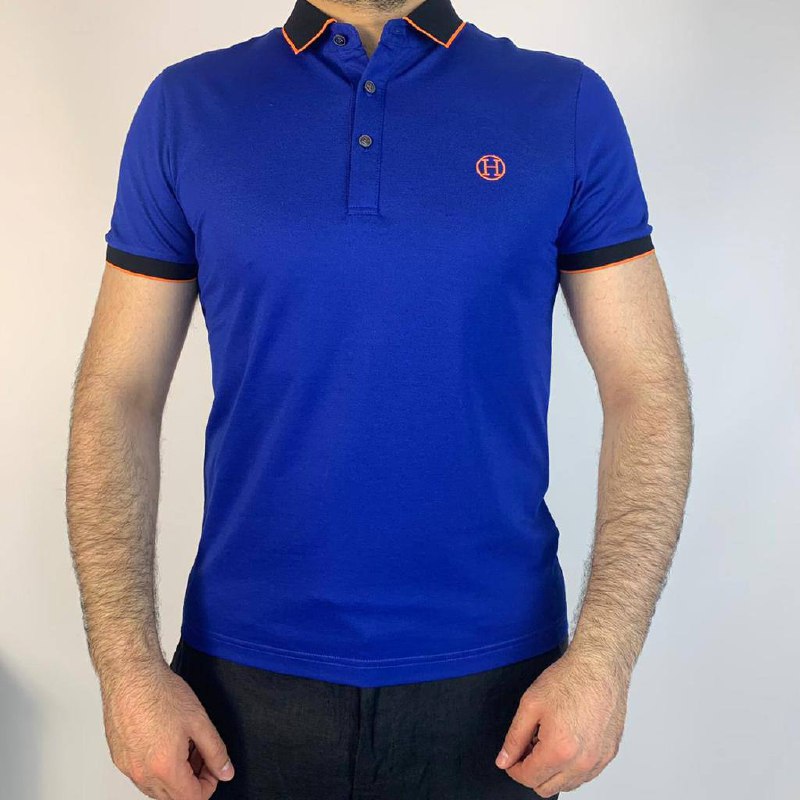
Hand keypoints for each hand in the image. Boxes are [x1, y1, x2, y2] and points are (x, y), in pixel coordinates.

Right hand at [101, 659, 233, 798]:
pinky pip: (141, 775)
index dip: (209, 786)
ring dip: (175, 776)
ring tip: (185, 745)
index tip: (214, 768)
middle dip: (193, 781)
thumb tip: (225, 772)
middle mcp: (142, 773)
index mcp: (165, 768)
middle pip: (173, 798)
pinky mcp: (119, 757)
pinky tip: (166, 742)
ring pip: (156, 789)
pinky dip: (157, 768)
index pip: (191, 799)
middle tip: (202, 755)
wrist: (131, 675)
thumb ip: (216, 751)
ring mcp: (127, 767)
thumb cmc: (161, 692)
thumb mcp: (199, 721)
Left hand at [495, 649, 628, 796]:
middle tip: (528, 746)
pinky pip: (585, 775)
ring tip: (548, 741)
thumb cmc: (568, 679)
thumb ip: (514, 738)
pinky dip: (571, 767)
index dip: (514, 768)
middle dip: (532, 771)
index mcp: (559, 750)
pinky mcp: (609, 754)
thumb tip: (504, 760)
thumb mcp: (530, 705)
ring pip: (567, 785)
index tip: (512, 757)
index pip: (529, 778)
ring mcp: (598, 760)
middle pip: (547, 788)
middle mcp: (582, 762)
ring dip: (552, 771)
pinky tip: (565, 742)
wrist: (599, 666)